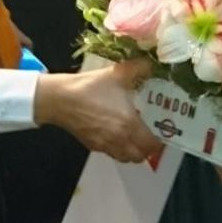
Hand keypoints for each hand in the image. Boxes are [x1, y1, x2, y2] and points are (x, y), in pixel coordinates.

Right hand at [33, 60, 160, 162]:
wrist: (60, 99)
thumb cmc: (91, 87)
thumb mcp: (118, 73)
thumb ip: (139, 68)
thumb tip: (152, 64)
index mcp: (129, 125)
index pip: (151, 144)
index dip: (159, 141)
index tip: (161, 131)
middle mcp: (119, 140)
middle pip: (139, 157)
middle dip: (147, 149)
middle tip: (148, 134)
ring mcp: (104, 145)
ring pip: (125, 158)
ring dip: (132, 151)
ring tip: (133, 136)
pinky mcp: (92, 145)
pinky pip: (110, 153)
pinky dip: (117, 148)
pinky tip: (114, 133)